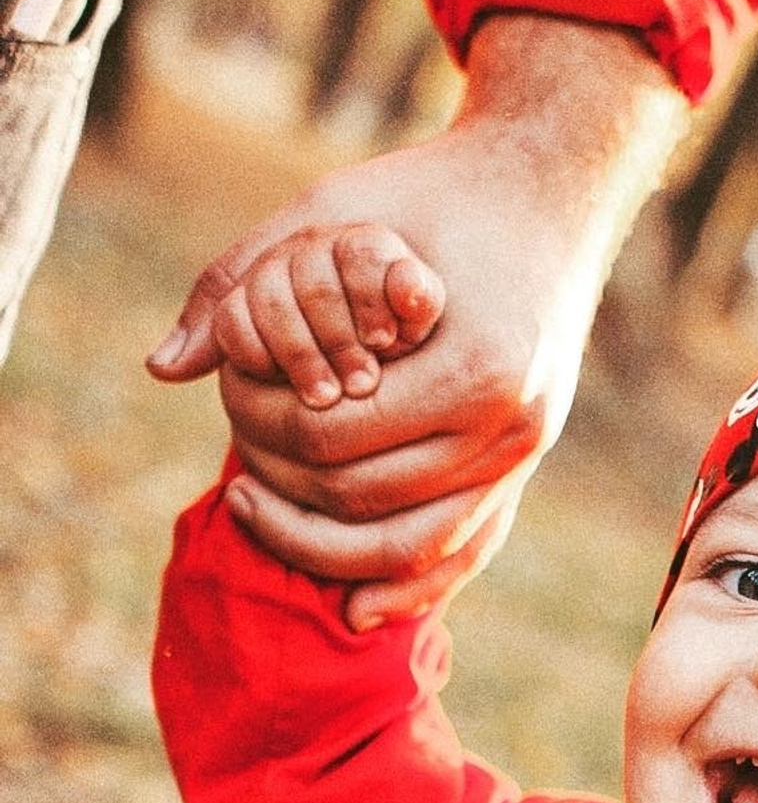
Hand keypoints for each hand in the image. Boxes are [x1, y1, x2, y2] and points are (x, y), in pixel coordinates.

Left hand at [148, 15, 688, 624]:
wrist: (549, 193)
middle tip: (233, 447)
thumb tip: (163, 368)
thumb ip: (242, 279)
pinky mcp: (527, 462)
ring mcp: (527, 451)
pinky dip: (410, 588)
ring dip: (322, 540)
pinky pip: (468, 550)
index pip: (332, 436)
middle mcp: (511, 426)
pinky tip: (355, 609)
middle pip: (362, 498)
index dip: (259, 424)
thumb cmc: (437, 194)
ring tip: (259, 503)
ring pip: (409, 545)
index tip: (227, 394)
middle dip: (279, 481)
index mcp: (474, 368)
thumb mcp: (335, 212)